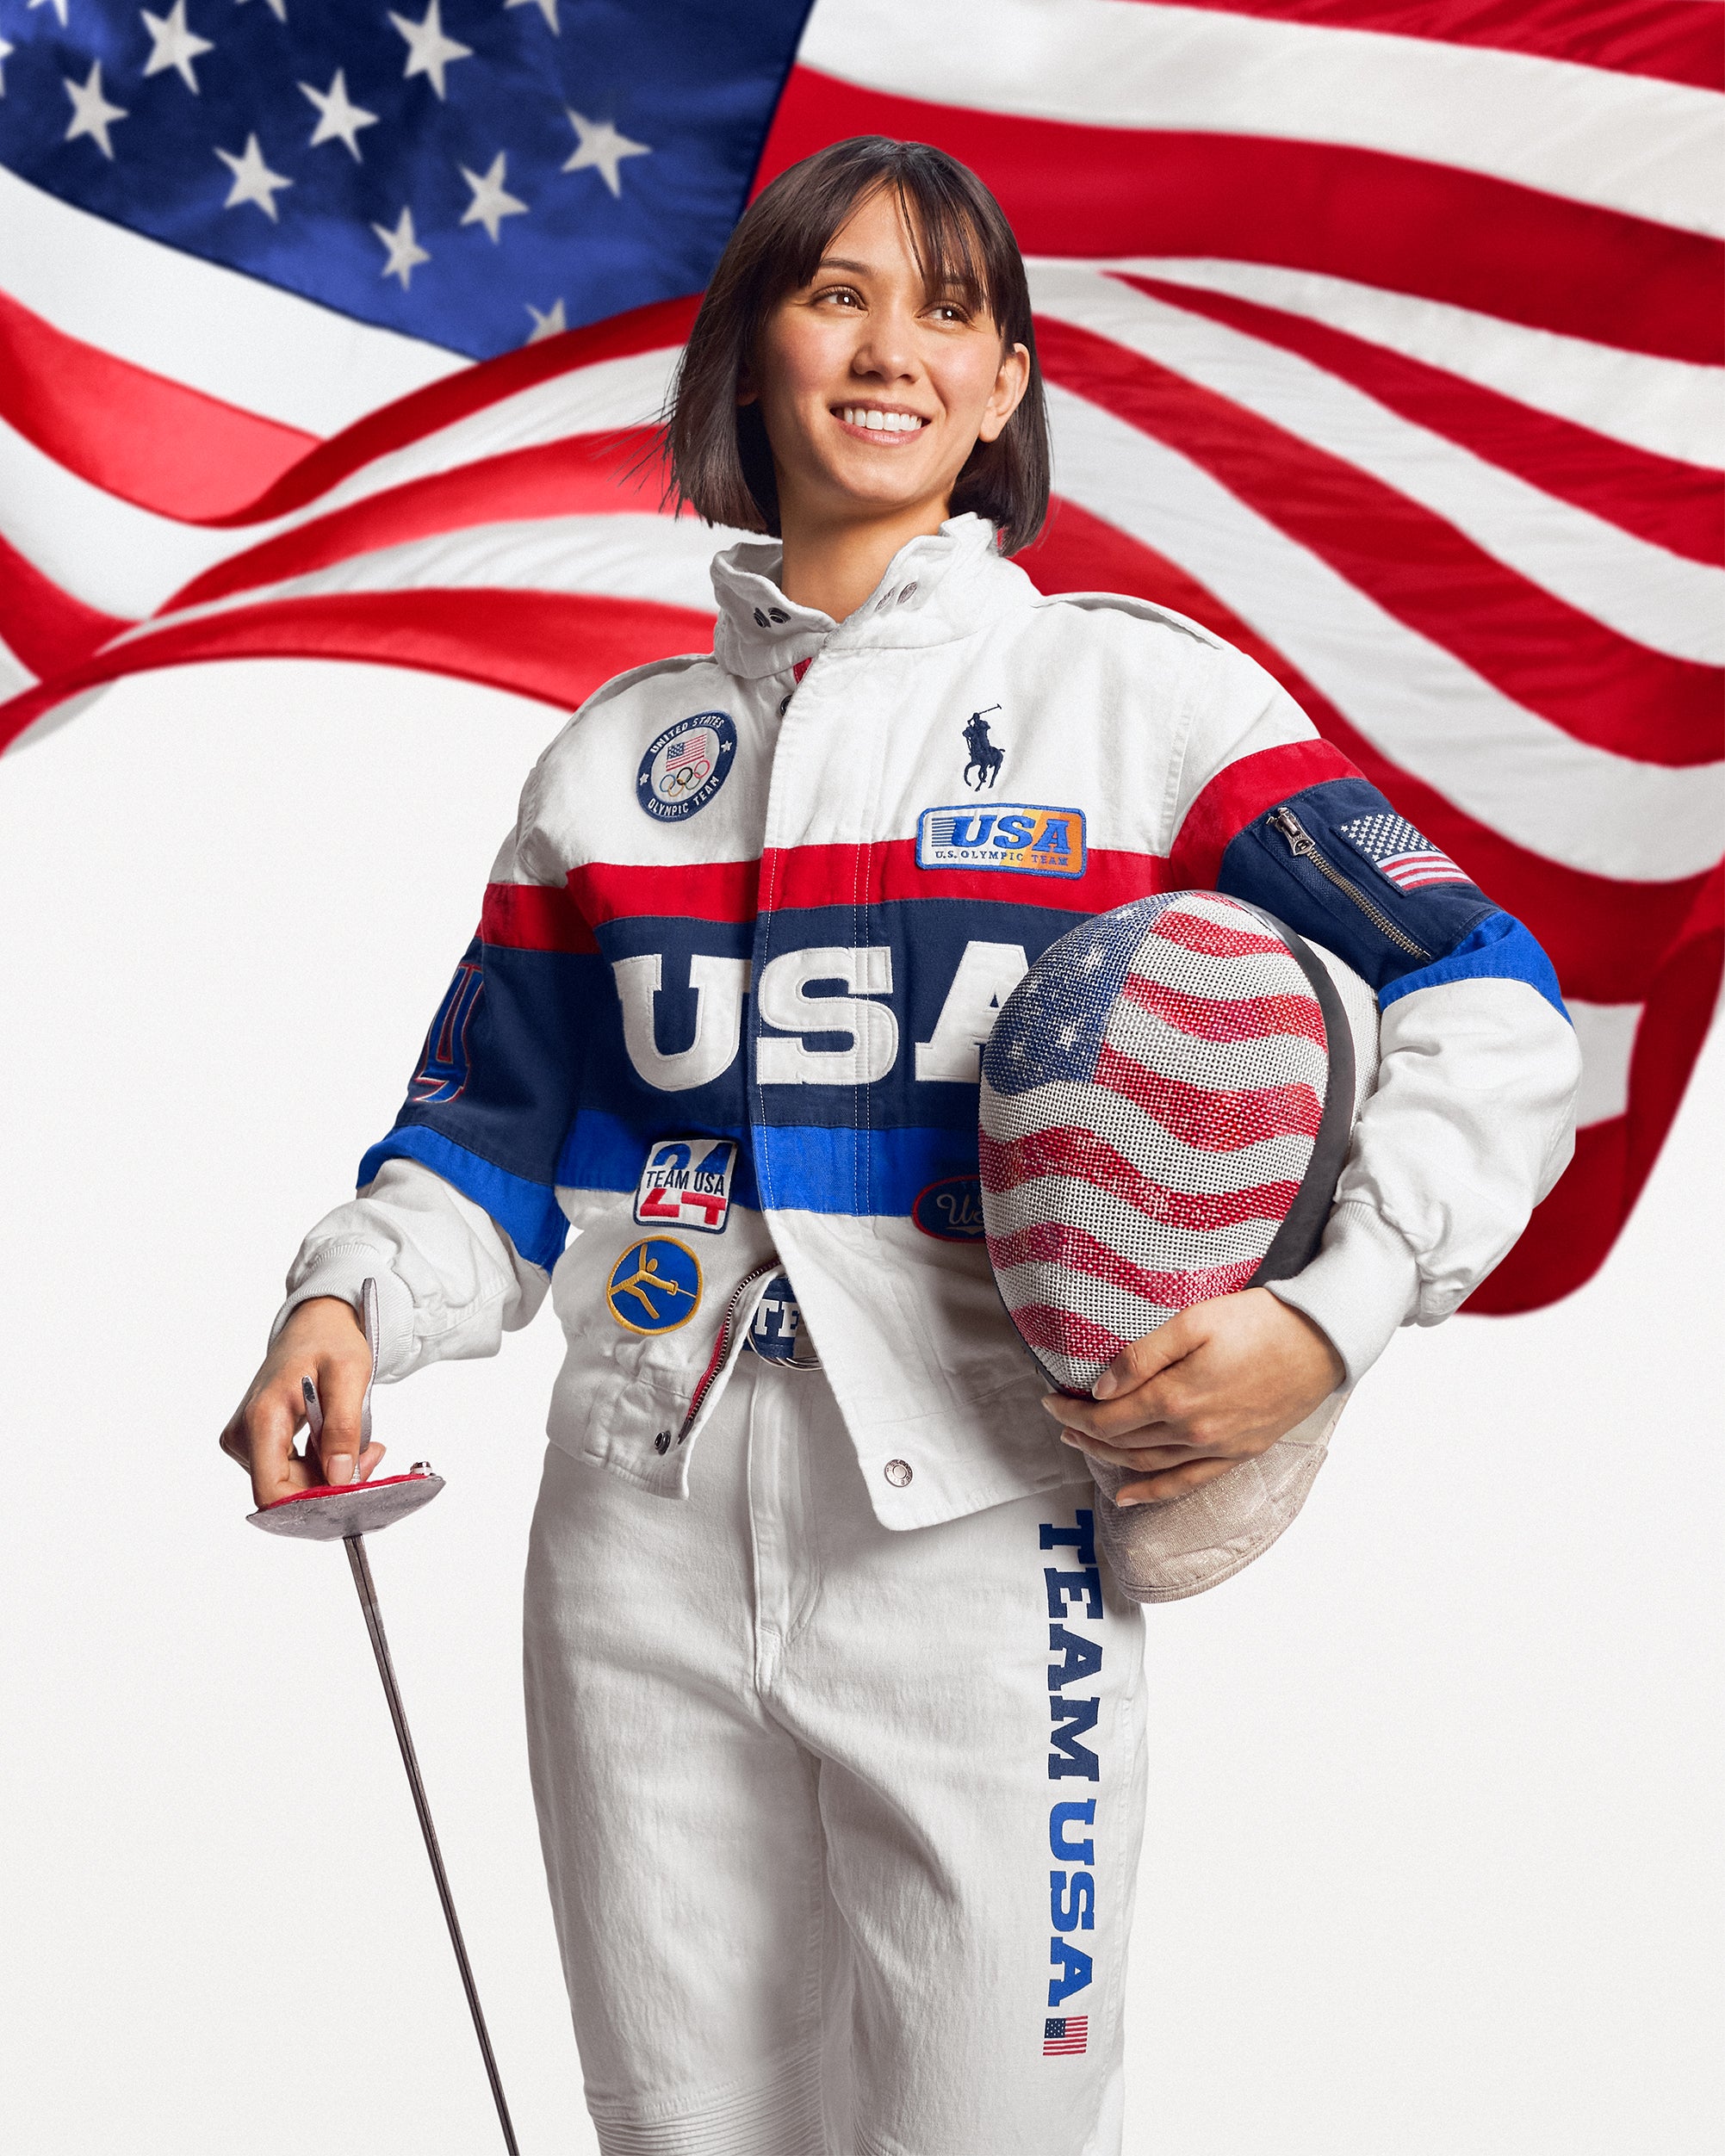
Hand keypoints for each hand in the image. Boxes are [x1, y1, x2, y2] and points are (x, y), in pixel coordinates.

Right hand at [219, 1296, 384, 1507]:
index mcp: (262, 1418)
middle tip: (372, 1455)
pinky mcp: (257, 1443)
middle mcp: (244, 1434)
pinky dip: (321, 1465)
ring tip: (362, 1444)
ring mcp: (247, 1440)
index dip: (312, 1503)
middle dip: (332, 1484)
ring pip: (291, 1484)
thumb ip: (343, 1428)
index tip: (352, 1491)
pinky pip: (290, 1472)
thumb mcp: (349, 1376)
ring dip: (331, 1474)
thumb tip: (339, 1478)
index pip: (272, 1491)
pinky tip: (342, 1444)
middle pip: (286, 1490)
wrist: (315, 1325)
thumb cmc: (330, 1342)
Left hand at [1044, 1288, 1343, 1507]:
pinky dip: (1154, 1493)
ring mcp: (1218, 1447)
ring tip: (1083, 1446)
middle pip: (1123, 1442)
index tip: (1050, 1401)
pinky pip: (1187, 1482)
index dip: (1073, 1413)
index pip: (1108, 1417)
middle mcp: (1194, 1431)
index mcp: (1176, 1397)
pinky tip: (1127, 1495)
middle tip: (1060, 1421)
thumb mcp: (1193, 1321)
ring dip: (1110, 1459)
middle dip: (1085, 1434)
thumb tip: (1101, 1389)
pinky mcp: (1238, 1452)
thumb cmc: (1258, 1320)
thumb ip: (1142, 1357)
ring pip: (1149, 1465)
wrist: (1322, 1339)